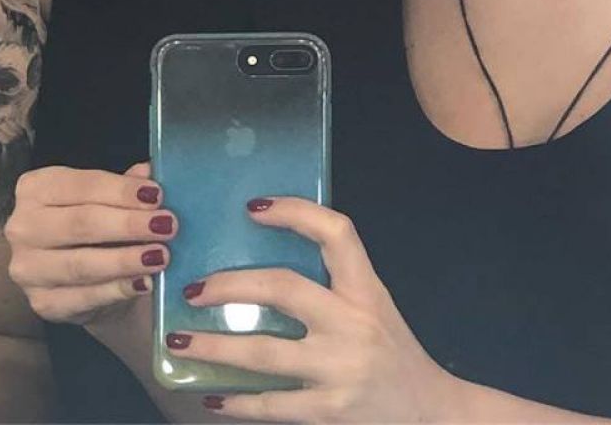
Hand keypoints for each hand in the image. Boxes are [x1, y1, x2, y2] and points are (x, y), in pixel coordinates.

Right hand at [4, 161, 175, 326]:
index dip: (122, 190)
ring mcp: (27, 269)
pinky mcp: (42, 304)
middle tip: (168, 225)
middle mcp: (23, 227)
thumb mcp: (107, 199)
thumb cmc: (95, 227)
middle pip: (81, 223)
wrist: (83, 279)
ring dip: (126, 260)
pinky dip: (117, 290)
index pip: (83, 185)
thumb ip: (126, 185)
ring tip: (161, 255)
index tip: (158, 195)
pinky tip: (144, 282)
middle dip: (129, 224)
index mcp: (36, 187)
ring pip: (82, 264)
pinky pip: (84, 297)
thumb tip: (149, 171)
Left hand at [168, 197, 458, 421]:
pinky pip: (271, 405)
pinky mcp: (329, 412)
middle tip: (193, 288)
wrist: (430, 414)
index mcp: (367, 289)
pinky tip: (209, 393)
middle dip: (230, 286)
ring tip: (180, 339)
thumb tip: (267, 258)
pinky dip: (236, 401)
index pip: (336, 233)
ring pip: (264, 352)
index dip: (295, 212)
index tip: (253, 207)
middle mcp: (353, 323)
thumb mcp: (375, 306)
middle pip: (283, 289)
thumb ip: (336, 284)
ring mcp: (340, 370)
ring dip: (215, 346)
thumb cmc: (394, 353)